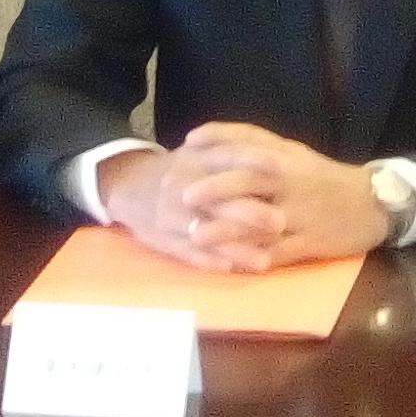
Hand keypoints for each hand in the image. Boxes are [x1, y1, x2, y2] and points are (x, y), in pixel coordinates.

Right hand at [98, 144, 272, 273]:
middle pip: (219, 199)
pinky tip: (230, 268)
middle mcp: (183, 184)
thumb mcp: (200, 151)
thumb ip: (234, 148)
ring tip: (264, 260)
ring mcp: (171, 214)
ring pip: (205, 233)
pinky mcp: (164, 239)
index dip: (255, 159)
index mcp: (196, 158)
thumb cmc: (182, 169)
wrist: (131, 187)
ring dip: (234, 247)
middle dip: (250, 212)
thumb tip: (283, 152)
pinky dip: (207, 261)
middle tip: (281, 221)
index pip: (228, 155)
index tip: (284, 166)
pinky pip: (186, 253)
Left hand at [174, 123, 393, 266]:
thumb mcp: (293, 153)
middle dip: (217, 188)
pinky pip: (278, 252)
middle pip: (252, 180)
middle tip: (184, 194)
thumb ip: (256, 144)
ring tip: (196, 235)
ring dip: (227, 230)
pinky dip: (253, 259)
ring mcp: (300, 214)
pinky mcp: (309, 243)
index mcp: (287, 157)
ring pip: (260, 222)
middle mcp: (292, 182)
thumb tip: (209, 139)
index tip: (189, 141)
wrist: (371, 204)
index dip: (219, 138)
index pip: (251, 140)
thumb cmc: (322, 177)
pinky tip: (229, 265)